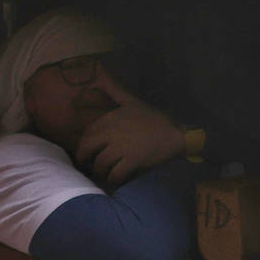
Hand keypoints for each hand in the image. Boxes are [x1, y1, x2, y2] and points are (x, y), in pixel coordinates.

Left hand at [75, 67, 183, 183]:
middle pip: (87, 149)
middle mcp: (112, 132)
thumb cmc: (154, 118)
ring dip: (99, 172)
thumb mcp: (132, 101)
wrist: (176, 134)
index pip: (88, 133)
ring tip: (102, 174)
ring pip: (100, 164)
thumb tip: (99, 79)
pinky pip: (115, 175)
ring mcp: (122, 148)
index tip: (86, 151)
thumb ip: (114, 91)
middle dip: (84, 159)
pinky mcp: (132, 162)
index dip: (84, 144)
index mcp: (110, 119)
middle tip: (87, 166)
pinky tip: (114, 180)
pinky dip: (112, 180)